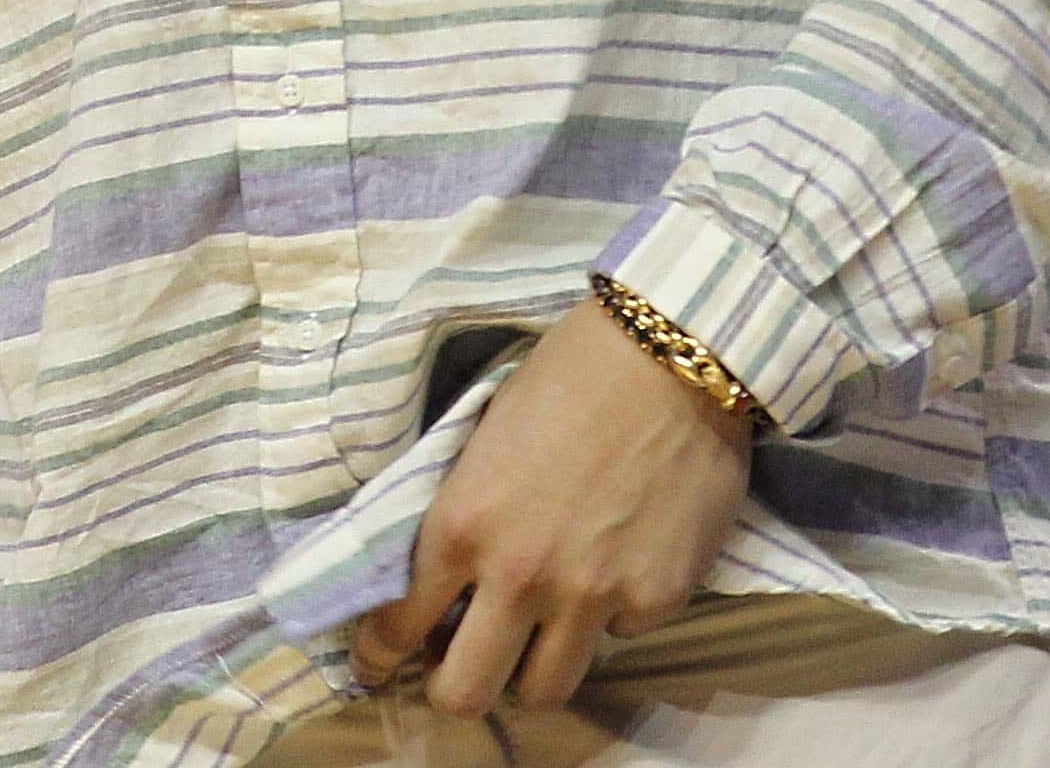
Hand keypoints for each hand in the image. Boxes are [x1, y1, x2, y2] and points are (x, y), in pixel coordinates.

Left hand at [348, 304, 752, 716]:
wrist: (670, 356)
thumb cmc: (566, 378)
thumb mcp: (482, 441)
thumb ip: (463, 518)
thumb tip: (449, 577)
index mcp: (461, 526)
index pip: (399, 625)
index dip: (381, 657)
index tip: (379, 667)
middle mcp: (520, 575)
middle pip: (466, 692)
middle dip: (452, 693)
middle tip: (458, 677)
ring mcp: (592, 596)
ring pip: (545, 690)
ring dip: (532, 671)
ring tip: (537, 640)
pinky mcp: (657, 600)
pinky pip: (620, 635)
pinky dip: (612, 614)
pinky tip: (619, 564)